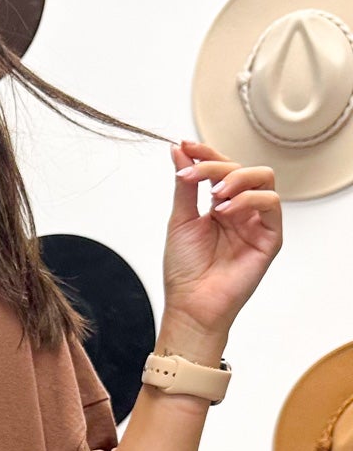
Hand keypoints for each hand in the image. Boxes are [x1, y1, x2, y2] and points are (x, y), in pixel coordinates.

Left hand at [161, 137, 282, 339]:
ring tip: (213, 196)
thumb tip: (179, 150)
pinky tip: (226, 211)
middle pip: (243, 168)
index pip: (222, 168)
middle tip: (195, 176)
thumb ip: (184, 184)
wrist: (191, 304)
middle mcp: (241, 211)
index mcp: (221, 206)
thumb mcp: (180, 219)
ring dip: (237, 178)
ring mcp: (256, 223)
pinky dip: (248, 199)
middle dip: (217, 166)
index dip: (206, 154)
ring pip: (263, 179)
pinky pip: (271, 204)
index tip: (186, 146)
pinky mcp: (270, 237)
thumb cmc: (185, 270)